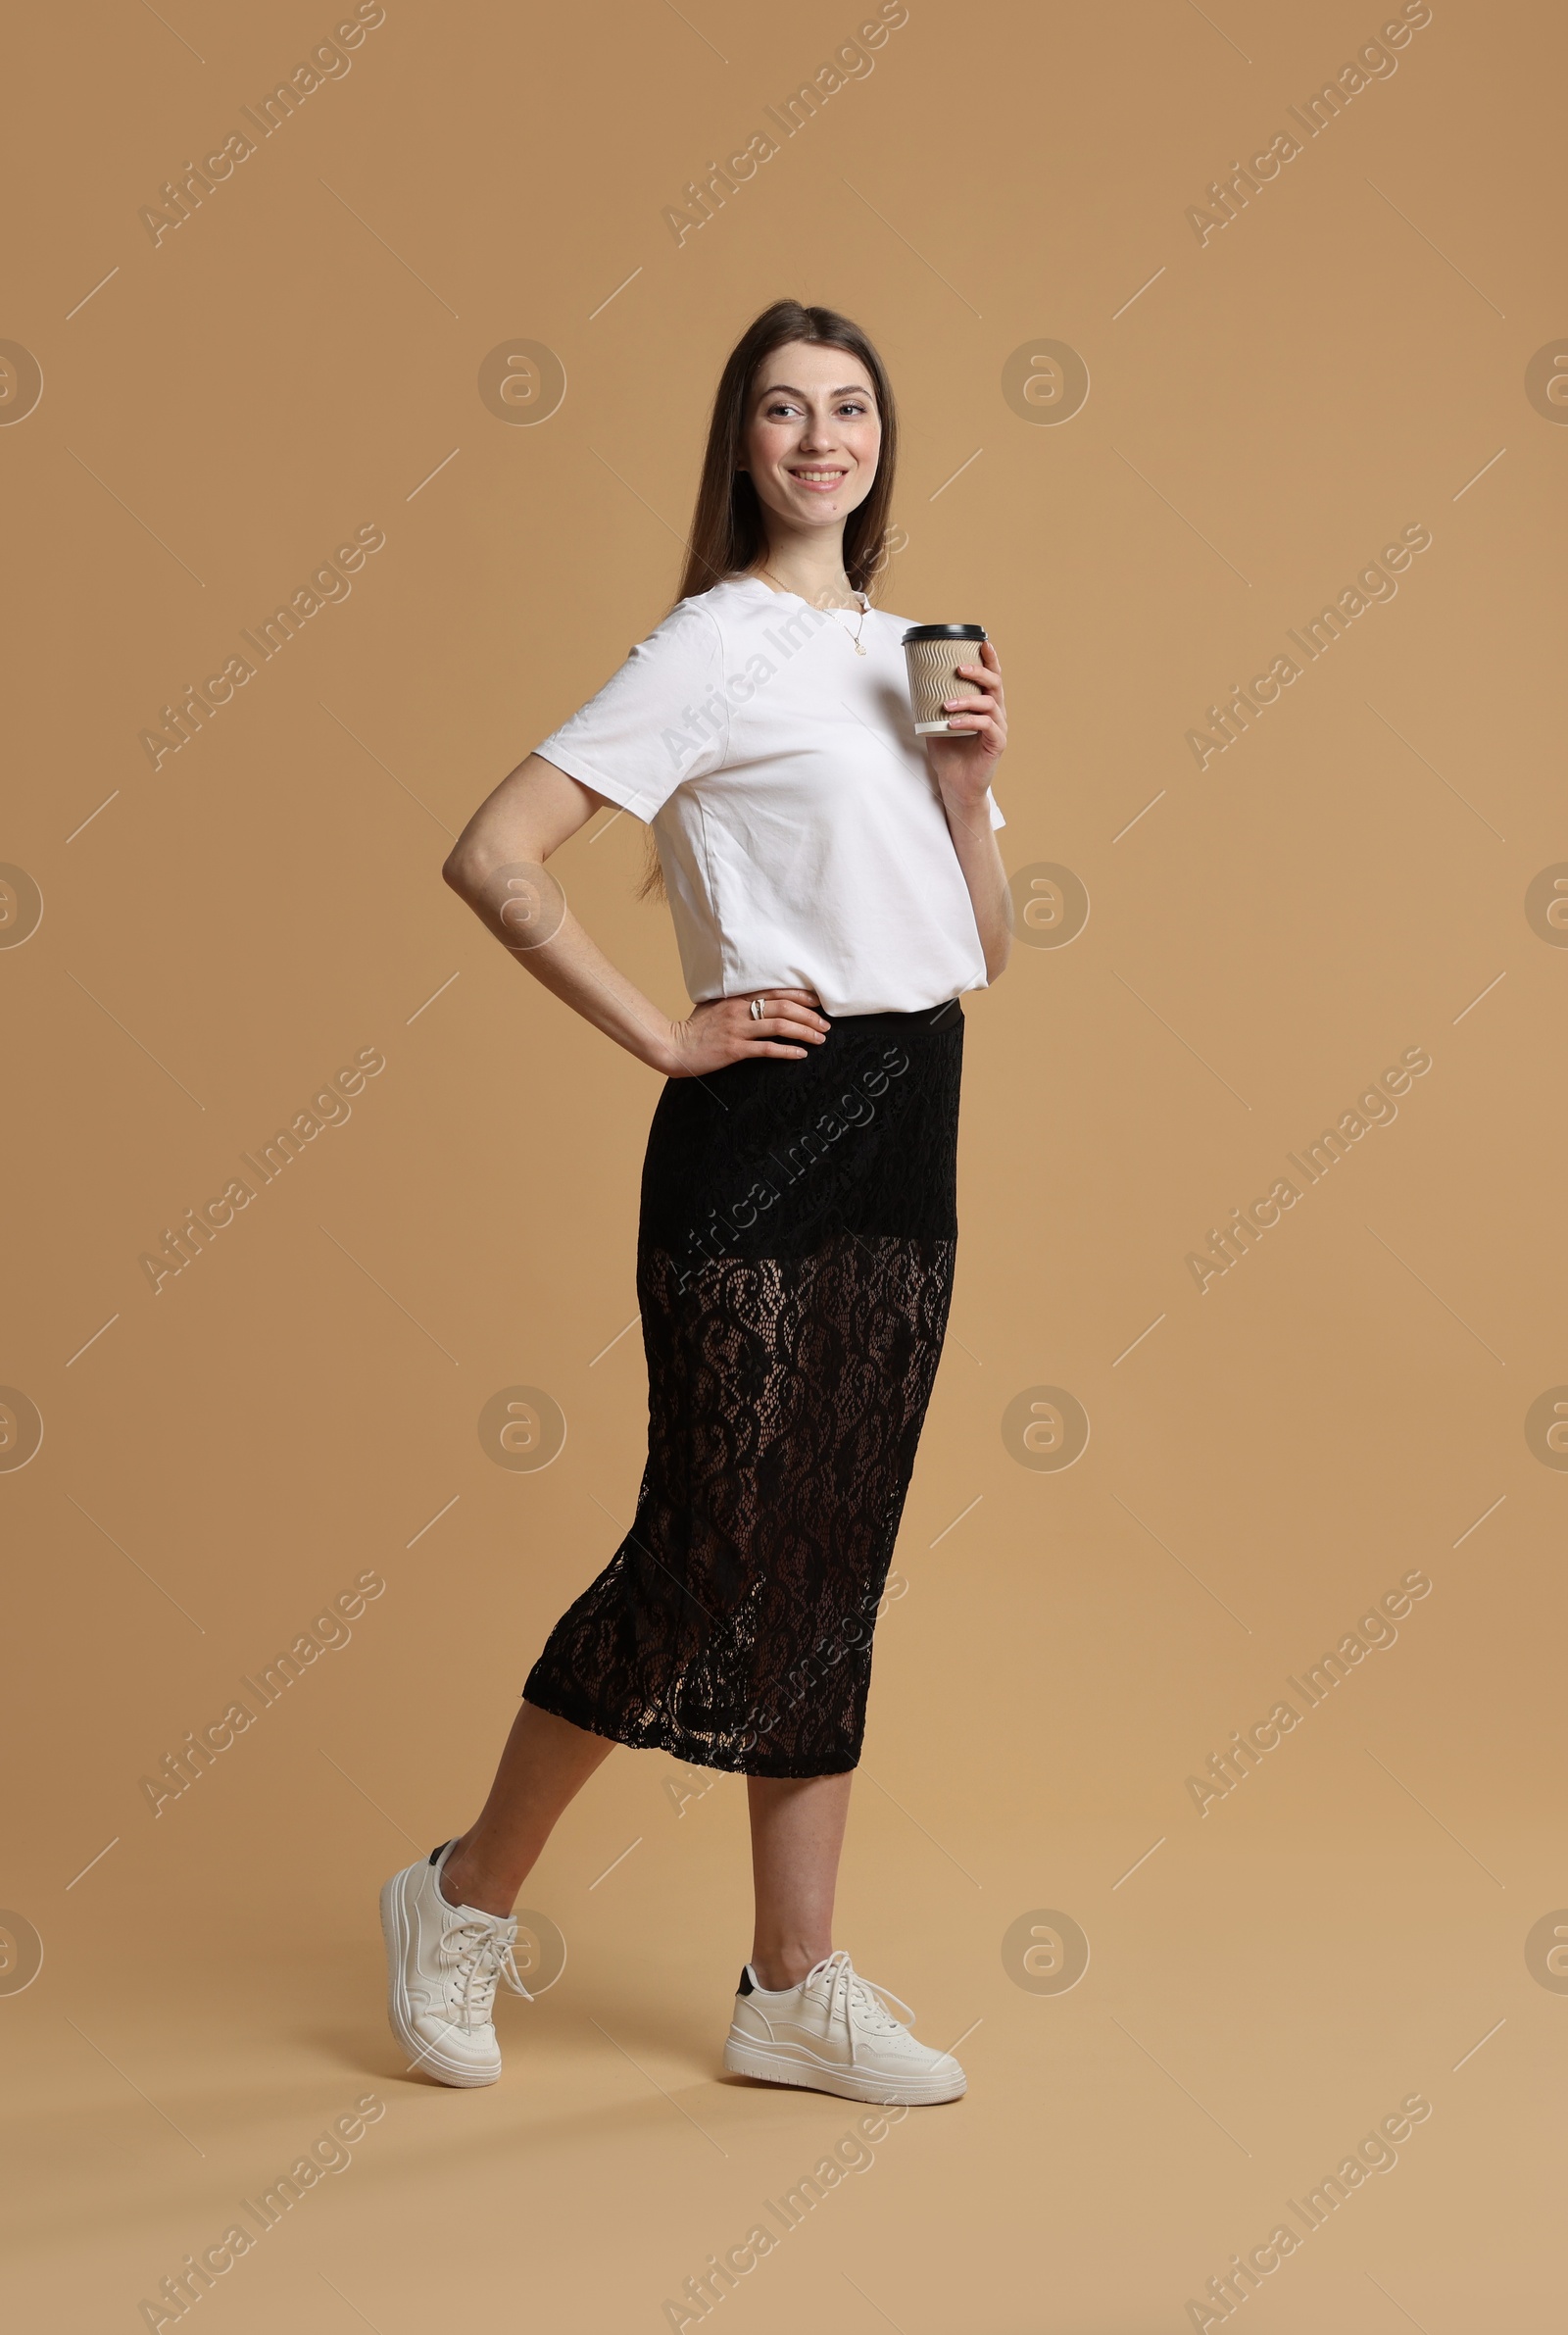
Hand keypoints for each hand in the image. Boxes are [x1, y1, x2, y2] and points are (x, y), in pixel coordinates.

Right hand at [663, 988, 829, 1076]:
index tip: (817, 1002)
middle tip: (825, 1024)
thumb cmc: (695, 1028)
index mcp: (736, 998)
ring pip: (779, 1026)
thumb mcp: (715, 1006)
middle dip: (809, 1016)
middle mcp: (739, 1010)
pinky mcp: (734, 1049)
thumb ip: (736, 1002)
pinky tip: (801, 1054)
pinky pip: (767, 1049)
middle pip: (783, 1008)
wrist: (674, 1046)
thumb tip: (759, 1001)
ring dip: (804, 1032)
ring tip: (820, 1038)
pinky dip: (787, 1051)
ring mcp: (737, 1030)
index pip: (775, 991)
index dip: (800, 996)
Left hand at [924, 638, 1006, 807]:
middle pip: (995, 684)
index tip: (982, 643)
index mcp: (985, 705)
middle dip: (979, 671)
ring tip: (946, 704)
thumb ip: (931, 705)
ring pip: (990, 703)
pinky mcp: (997, 744)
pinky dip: (968, 721)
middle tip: (959, 668)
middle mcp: (996, 713)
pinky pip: (987, 726)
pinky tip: (952, 724)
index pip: (992, 677)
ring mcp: (998, 728)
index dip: (990, 659)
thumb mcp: (936, 724)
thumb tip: (914, 684)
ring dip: (967, 699)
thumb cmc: (949, 755)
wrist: (956, 785)